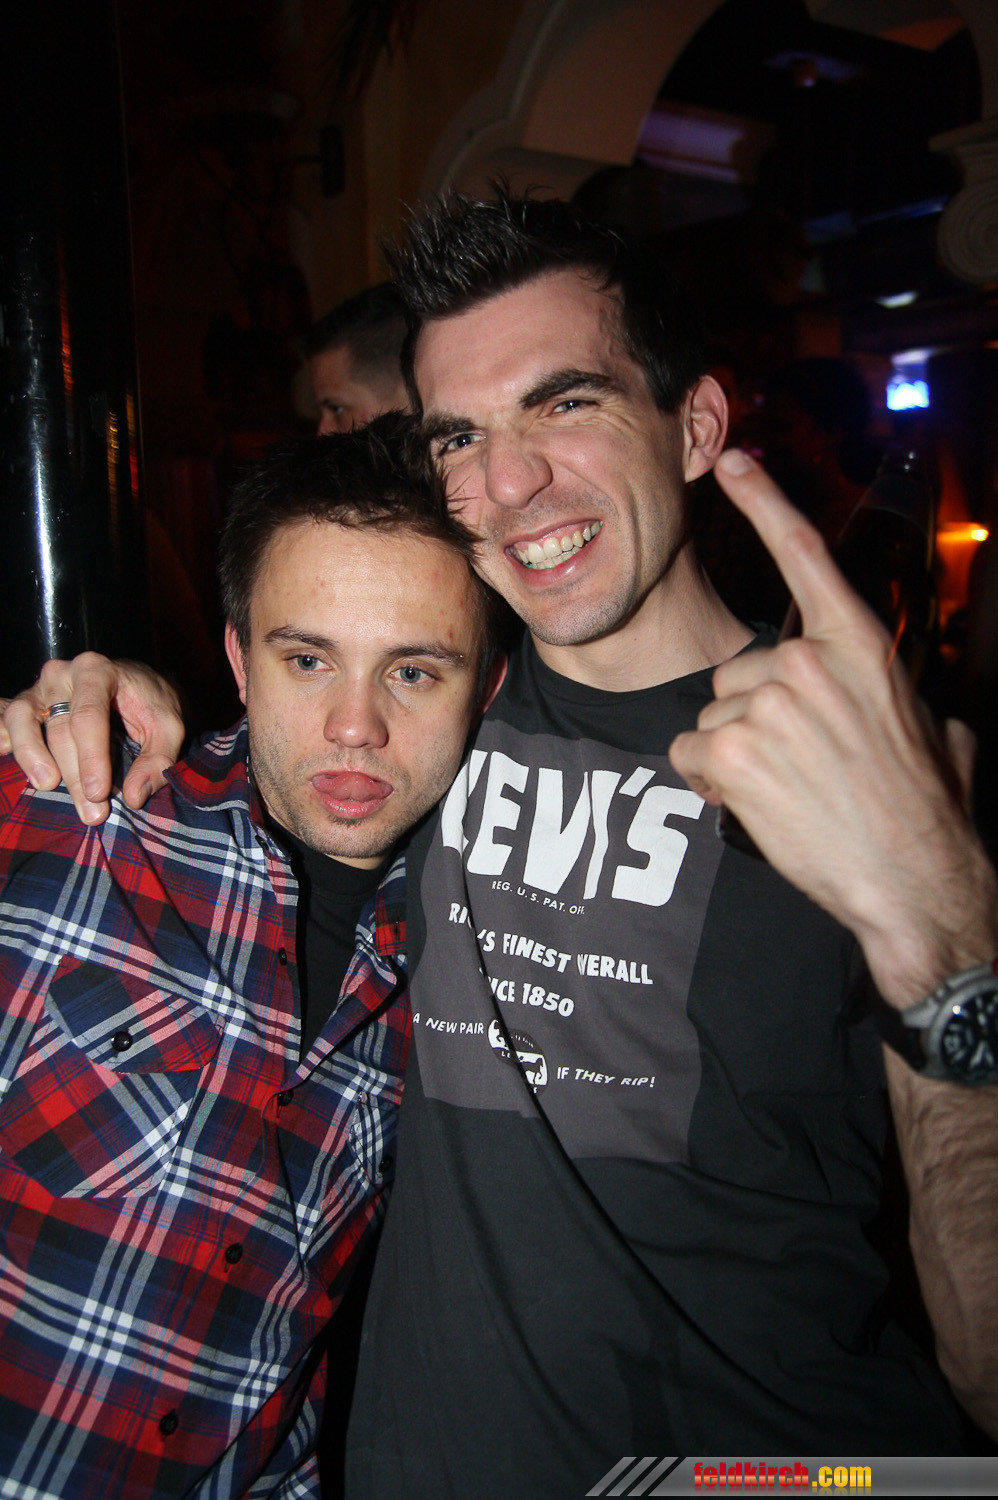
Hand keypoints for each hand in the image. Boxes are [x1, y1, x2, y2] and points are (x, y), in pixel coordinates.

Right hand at [0, 654, 185, 824]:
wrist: (137, 685)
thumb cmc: (152, 704)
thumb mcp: (169, 727)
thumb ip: (157, 759)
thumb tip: (134, 796)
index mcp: (98, 671)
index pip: (89, 716)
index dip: (91, 758)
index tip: (99, 793)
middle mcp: (63, 674)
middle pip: (61, 728)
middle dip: (74, 774)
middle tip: (91, 813)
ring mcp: (41, 688)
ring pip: (24, 721)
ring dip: (32, 757)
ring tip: (47, 785)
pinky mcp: (27, 704)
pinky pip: (6, 719)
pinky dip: (4, 737)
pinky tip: (4, 754)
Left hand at [669, 449, 997, 1008]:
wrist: (914, 880)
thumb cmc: (923, 810)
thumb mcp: (929, 727)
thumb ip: (894, 694)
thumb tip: (897, 704)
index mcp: (859, 645)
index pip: (803, 553)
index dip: (764, 501)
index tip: (734, 461)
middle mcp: (809, 662)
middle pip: (736, 673)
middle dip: (753, 718)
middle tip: (800, 765)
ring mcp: (768, 704)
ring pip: (711, 717)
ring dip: (733, 755)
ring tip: (788, 789)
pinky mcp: (734, 751)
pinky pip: (688, 754)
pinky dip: (710, 783)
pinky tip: (757, 804)